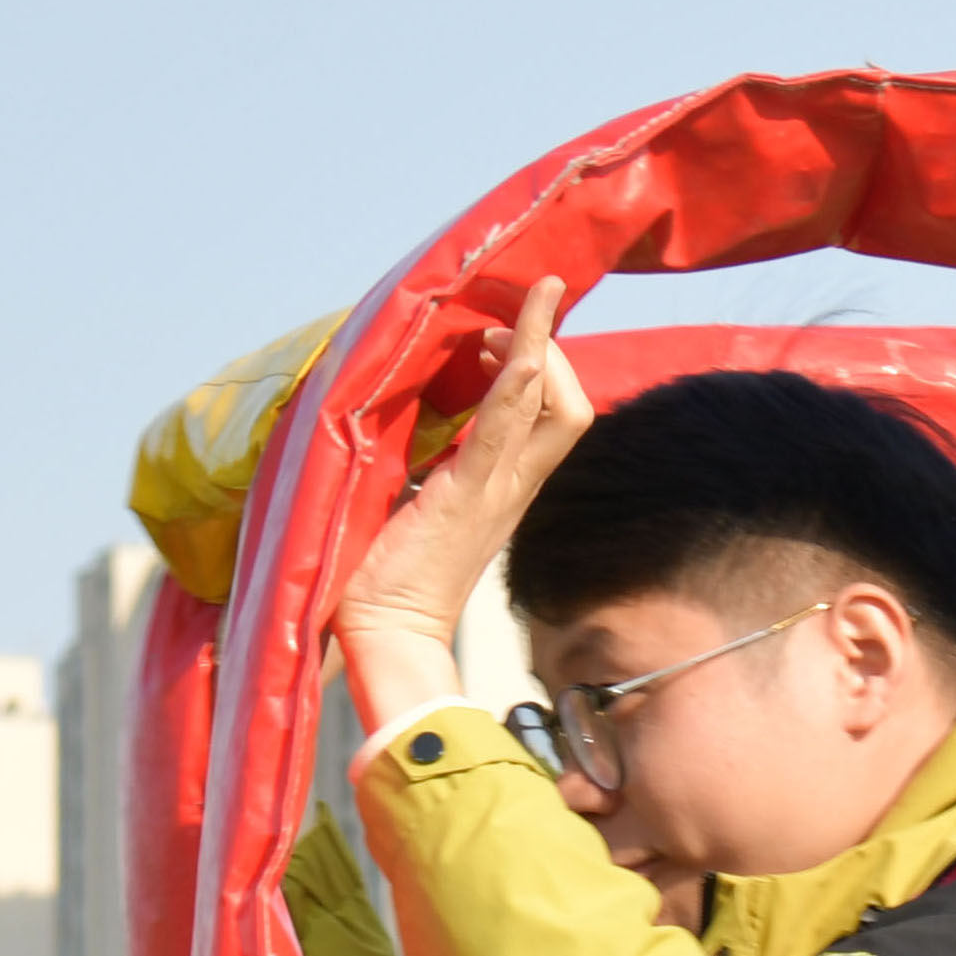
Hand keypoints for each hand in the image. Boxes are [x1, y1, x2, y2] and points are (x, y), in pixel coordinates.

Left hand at [342, 280, 592, 730]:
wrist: (385, 630)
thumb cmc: (387, 573)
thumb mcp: (417, 501)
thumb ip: (430, 463)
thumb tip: (415, 421)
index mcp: (502, 487)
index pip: (553, 417)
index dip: (543, 365)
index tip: (504, 335)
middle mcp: (512, 486)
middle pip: (569, 407)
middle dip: (549, 349)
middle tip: (501, 327)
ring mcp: (495, 492)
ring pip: (553, 411)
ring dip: (538, 350)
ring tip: (502, 325)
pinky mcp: (465, 497)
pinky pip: (503, 435)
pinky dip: (517, 390)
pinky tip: (522, 354)